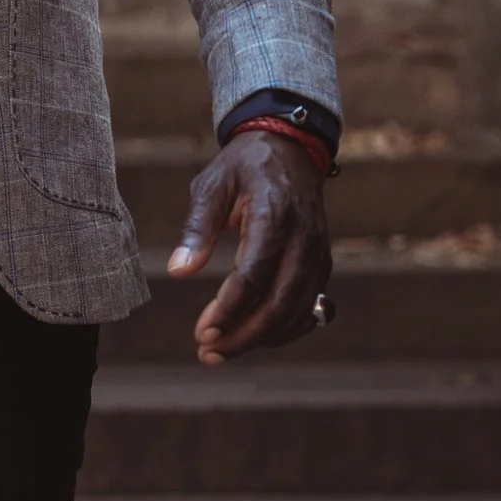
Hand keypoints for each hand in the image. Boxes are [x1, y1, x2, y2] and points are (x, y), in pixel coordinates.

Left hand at [166, 135, 332, 361]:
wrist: (289, 147)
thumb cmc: (245, 166)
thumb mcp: (212, 184)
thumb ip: (196, 228)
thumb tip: (179, 271)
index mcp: (275, 215)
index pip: (255, 274)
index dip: (229, 309)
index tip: (202, 332)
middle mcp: (304, 238)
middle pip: (280, 302)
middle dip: (244, 335)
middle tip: (208, 353)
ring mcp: (318, 252)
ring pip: (298, 310)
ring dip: (262, 338)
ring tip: (222, 352)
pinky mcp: (322, 263)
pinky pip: (310, 306)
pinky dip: (285, 329)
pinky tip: (255, 339)